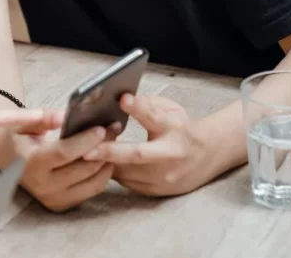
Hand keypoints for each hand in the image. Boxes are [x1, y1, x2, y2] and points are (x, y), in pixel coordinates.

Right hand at [0, 125, 114, 211]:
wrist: (5, 156)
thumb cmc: (16, 134)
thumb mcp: (23, 120)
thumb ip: (45, 117)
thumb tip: (66, 115)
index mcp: (29, 163)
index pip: (64, 153)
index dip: (85, 141)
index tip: (102, 128)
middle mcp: (41, 185)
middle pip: (82, 169)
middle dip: (103, 148)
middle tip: (114, 129)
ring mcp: (51, 198)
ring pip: (92, 183)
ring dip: (106, 162)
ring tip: (112, 142)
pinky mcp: (60, 204)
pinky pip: (91, 190)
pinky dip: (102, 174)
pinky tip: (105, 158)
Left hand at [84, 94, 211, 196]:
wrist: (207, 156)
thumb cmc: (181, 128)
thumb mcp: (171, 109)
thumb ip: (147, 104)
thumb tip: (116, 99)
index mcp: (175, 129)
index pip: (155, 118)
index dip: (139, 108)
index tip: (122, 98)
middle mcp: (170, 155)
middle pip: (137, 155)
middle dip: (109, 152)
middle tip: (84, 149)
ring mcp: (164, 177)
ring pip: (126, 172)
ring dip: (103, 162)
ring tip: (83, 151)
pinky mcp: (155, 191)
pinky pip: (126, 182)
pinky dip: (110, 171)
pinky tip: (97, 162)